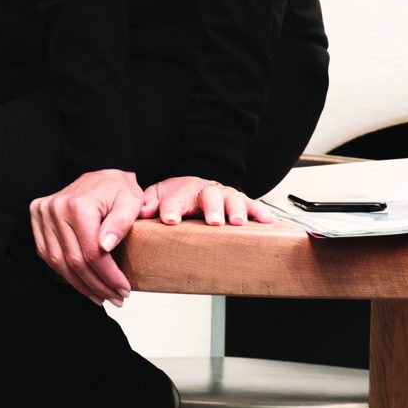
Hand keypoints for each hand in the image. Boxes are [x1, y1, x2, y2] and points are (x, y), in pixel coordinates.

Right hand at [29, 167, 141, 307]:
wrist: (100, 174)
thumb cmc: (117, 189)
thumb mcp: (130, 202)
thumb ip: (121, 223)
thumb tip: (105, 247)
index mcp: (78, 205)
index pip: (92, 252)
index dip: (108, 276)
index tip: (123, 290)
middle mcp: (55, 209)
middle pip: (75, 261)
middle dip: (97, 285)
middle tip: (116, 298)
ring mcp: (43, 215)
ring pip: (59, 263)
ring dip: (80, 285)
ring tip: (100, 297)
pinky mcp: (38, 220)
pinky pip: (49, 255)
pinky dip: (65, 273)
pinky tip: (82, 283)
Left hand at [139, 175, 276, 228]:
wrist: (192, 185)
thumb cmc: (175, 196)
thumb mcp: (157, 196)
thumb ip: (149, 203)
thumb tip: (141, 212)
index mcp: (181, 191)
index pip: (174, 198)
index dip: (171, 208)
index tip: (170, 219)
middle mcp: (205, 191)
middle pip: (209, 196)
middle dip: (212, 209)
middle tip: (213, 221)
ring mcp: (224, 196)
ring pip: (232, 199)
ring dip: (236, 210)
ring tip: (238, 222)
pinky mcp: (240, 202)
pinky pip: (252, 205)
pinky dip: (260, 212)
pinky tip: (266, 221)